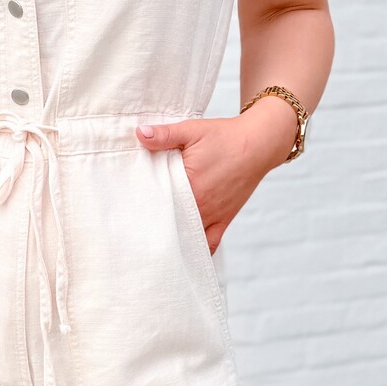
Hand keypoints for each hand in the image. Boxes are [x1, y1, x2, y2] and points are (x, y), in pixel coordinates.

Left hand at [135, 104, 296, 252]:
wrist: (258, 144)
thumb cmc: (225, 137)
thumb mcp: (191, 130)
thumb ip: (164, 135)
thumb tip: (139, 134)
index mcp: (189, 186)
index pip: (157, 203)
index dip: (141, 207)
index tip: (128, 209)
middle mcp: (200, 206)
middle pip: (169, 224)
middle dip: (153, 225)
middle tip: (134, 228)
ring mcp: (213, 216)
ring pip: (187, 237)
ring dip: (172, 239)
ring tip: (153, 242)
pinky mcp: (224, 220)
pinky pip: (209, 244)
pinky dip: (196, 250)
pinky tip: (182, 255)